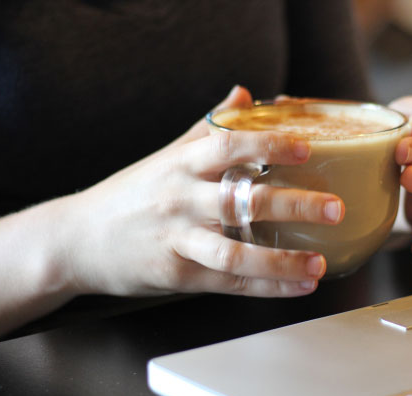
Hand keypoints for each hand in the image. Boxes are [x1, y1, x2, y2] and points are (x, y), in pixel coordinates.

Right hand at [67, 86, 344, 297]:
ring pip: (235, 252)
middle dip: (293, 205)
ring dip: (282, 260)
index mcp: (181, 165)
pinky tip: (297, 287)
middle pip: (242, 200)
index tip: (306, 148)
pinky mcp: (177, 275)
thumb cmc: (128, 196)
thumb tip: (243, 93)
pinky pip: (228, 282)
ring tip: (319, 265)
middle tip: (335, 209)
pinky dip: (266, 286)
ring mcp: (178, 240)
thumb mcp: (166, 156)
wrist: (76, 240)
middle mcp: (180, 200)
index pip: (228, 146)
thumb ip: (207, 129)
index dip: (268, 144)